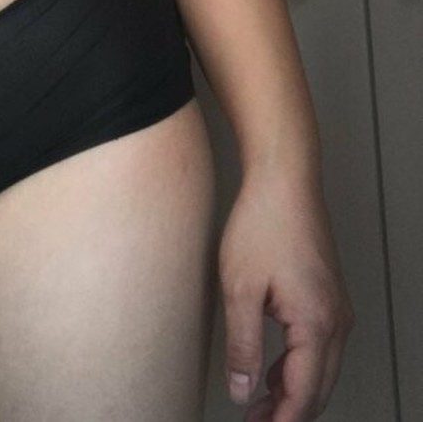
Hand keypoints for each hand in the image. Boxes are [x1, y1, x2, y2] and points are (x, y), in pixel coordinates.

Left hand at [218, 168, 353, 420]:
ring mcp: (336, 306)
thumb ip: (243, 345)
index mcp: (317, 324)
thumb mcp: (240, 287)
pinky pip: (320, 345)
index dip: (280, 420)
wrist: (284, 178)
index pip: (303, 394)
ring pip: (321, 368)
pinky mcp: (328, 294)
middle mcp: (336, 320)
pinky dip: (298, 365)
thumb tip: (244, 391)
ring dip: (292, 391)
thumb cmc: (262, 223)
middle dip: (288, 412)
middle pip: (318, 387)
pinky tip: (272, 369)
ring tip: (258, 404)